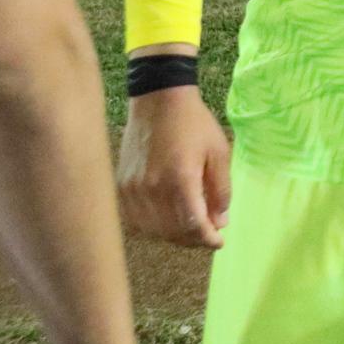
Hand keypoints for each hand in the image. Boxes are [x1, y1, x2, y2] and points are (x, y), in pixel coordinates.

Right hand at [117, 83, 231, 248]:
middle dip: (193, 239)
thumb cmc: (193, 123)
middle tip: (209, 234)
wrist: (158, 100)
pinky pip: (137, 220)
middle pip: (172, 232)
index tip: (218, 243)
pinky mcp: (122, 187)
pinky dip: (154, 226)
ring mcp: (133, 190)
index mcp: (180, 179)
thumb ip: (221, 190)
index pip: (193, 225)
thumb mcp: (219, 152)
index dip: (207, 239)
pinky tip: (168, 219)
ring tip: (191, 228)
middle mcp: (152, 189)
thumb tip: (221, 221)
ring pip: (154, 230)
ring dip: (174, 235)